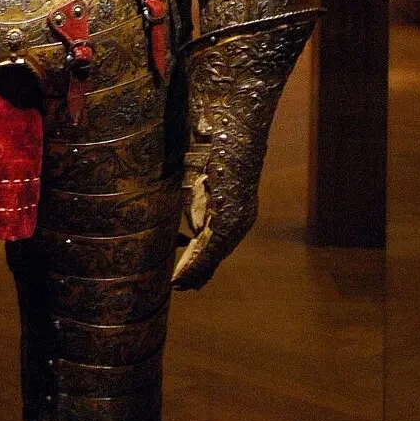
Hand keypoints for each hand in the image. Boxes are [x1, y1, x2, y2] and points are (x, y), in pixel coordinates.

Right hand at [171, 143, 258, 290]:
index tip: (188, 270)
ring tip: (180, 284)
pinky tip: (185, 274)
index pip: (216, 238)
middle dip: (199, 269)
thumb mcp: (201, 183)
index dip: (201, 255)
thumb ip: (198, 207)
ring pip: (213, 254)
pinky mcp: (229, 219)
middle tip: (183, 286)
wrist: (233, 135)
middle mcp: (240, 219)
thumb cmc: (216, 152)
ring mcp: (236, 220)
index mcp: (234, 208)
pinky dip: (197, 263)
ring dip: (195, 271)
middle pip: (216, 252)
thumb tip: (194, 231)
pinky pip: (211, 248)